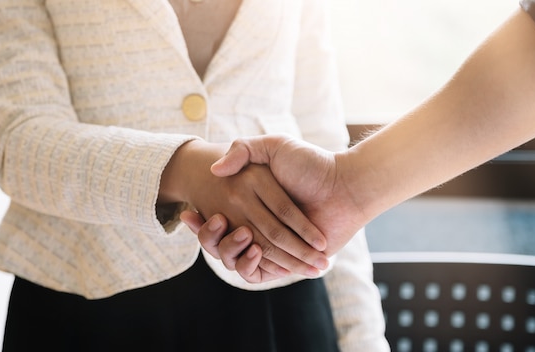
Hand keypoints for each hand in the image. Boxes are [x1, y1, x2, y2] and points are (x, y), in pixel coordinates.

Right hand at [161, 139, 329, 280]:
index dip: (199, 221)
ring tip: (237, 232)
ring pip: (233, 259)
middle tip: (214, 221)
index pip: (214, 219)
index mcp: (250, 205)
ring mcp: (269, 246)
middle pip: (219, 242)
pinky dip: (248, 265)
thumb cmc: (311, 164)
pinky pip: (255, 273)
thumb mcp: (275, 147)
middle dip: (209, 237)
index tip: (190, 212)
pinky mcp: (283, 263)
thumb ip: (243, 150)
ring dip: (227, 250)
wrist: (344, 187)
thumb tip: (214, 169)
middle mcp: (257, 227)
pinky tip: (250, 248)